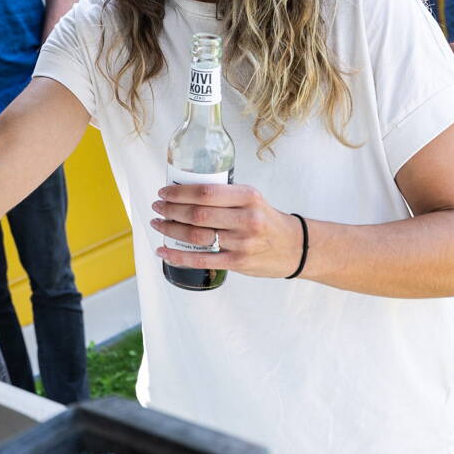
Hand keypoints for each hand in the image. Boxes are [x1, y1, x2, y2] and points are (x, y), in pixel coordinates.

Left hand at [150, 181, 303, 279]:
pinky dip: (178, 256)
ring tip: (158, 224)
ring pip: (196, 236)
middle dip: (170, 210)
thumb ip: (225, 196)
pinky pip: (201, 260)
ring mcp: (242, 243)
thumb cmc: (266, 220)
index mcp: (248, 196)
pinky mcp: (238, 262)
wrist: (296, 247)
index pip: (206, 192)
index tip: (164, 193)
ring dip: (171, 230)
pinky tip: (163, 251)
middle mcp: (246, 219)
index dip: (179, 193)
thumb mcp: (252, 199)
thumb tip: (184, 192)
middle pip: (197, 214)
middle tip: (157, 207)